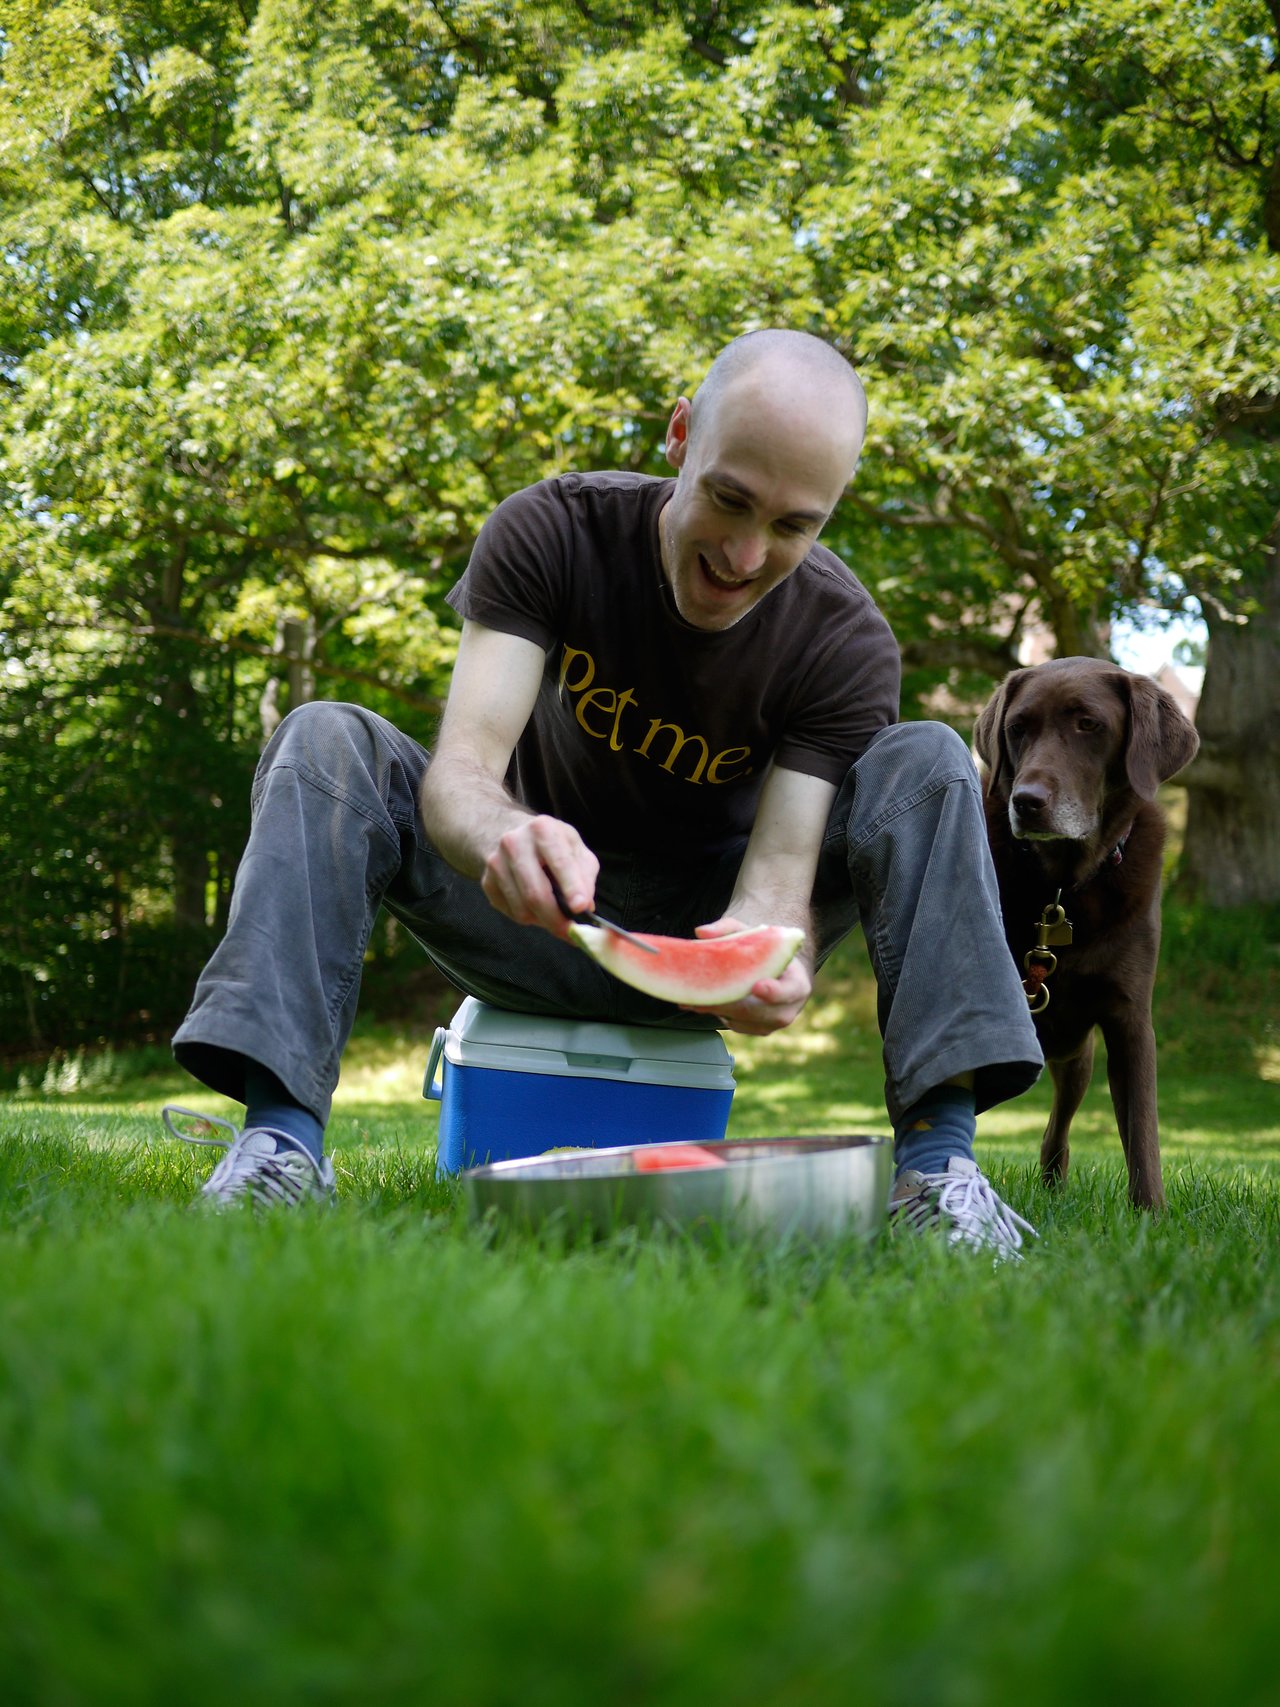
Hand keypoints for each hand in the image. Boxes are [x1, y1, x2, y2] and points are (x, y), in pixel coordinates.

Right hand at [480, 815, 599, 938]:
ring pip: (522, 909)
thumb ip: (585, 875)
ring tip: (554, 914)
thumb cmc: (552, 846)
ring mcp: (496, 862)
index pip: (560, 862)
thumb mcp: (576, 849)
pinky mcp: (487, 881)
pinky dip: (529, 918)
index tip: (580, 908)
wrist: (513, 836)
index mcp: (543, 829)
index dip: (572, 887)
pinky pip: (511, 912)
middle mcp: (515, 842)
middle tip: (570, 932)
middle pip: (535, 893)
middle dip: (556, 919)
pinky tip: (536, 907)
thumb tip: (584, 906)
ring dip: (543, 920)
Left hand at [678, 915, 812, 1035]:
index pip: (788, 991)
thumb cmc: (766, 950)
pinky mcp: (756, 1030)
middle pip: (756, 1011)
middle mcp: (787, 1009)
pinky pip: (734, 1025)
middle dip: (727, 1004)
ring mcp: (771, 1023)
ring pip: (740, 1021)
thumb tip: (700, 932)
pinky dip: (714, 1014)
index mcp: (797, 985)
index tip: (756, 987)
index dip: (773, 991)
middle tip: (702, 997)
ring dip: (715, 1010)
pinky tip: (696, 1003)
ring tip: (691, 999)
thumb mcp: (753, 933)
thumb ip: (728, 928)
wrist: (776, 971)